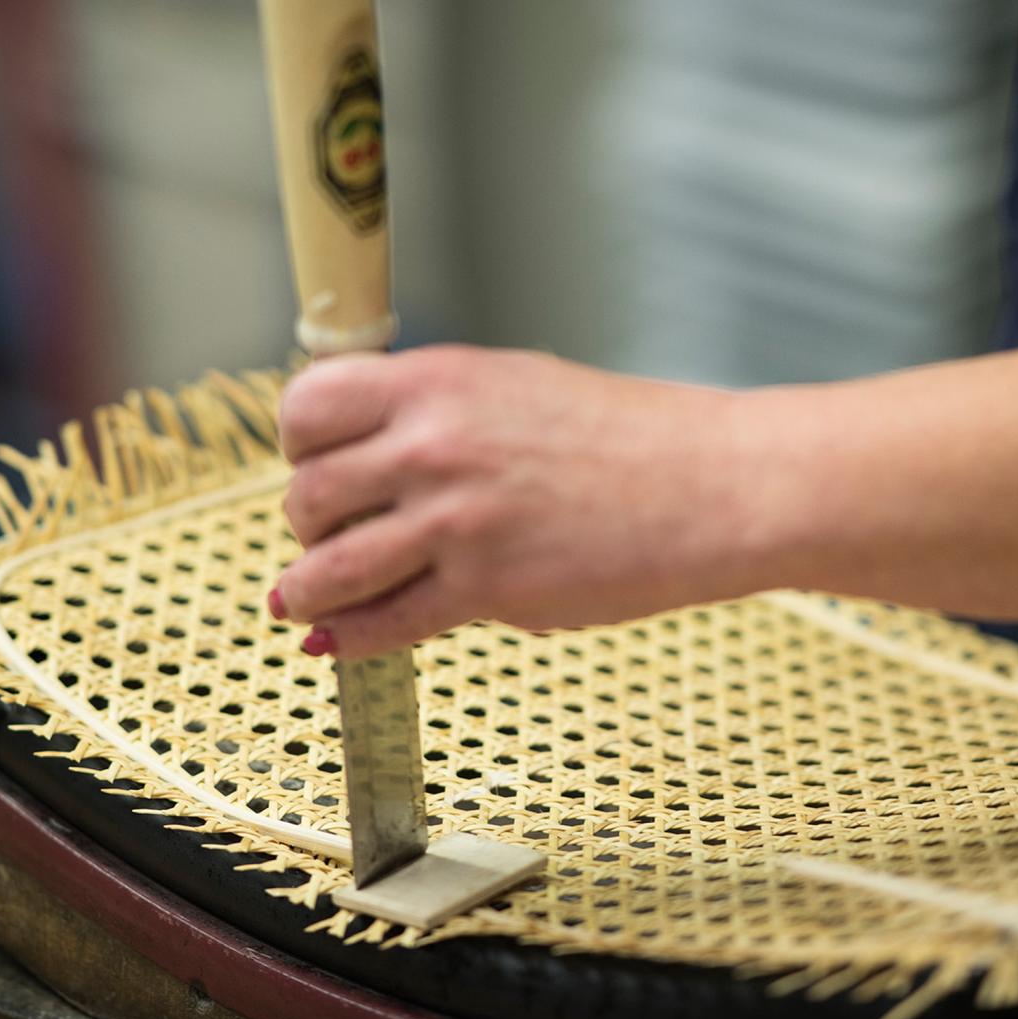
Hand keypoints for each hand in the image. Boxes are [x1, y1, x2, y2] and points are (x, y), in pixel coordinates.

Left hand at [273, 346, 771, 658]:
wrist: (716, 484)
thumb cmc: (631, 437)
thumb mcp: (517, 387)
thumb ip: (436, 415)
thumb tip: (366, 459)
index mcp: (439, 379)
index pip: (308, 406)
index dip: (301, 444)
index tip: (315, 464)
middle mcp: (435, 443)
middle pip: (306, 493)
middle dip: (307, 523)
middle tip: (330, 534)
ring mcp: (457, 519)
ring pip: (326, 567)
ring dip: (307, 590)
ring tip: (305, 598)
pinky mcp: (486, 588)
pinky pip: (383, 623)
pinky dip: (348, 638)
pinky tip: (337, 639)